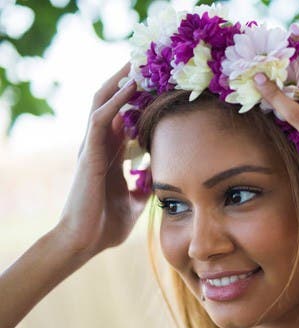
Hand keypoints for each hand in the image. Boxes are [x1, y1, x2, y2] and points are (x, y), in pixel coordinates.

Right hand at [56, 64, 148, 258]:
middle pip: (111, 102)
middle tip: (149, 60)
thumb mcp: (135, 202)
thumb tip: (161, 180)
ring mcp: (91, 148)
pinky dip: (115, 100)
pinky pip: (100, 119)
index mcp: (110, 156)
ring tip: (139, 61)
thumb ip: (145, 187)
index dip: (139, 99)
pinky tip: (131, 86)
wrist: (84, 242)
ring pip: (103, 102)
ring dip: (120, 81)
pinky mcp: (88, 154)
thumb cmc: (105, 225)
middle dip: (127, 80)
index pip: (124, 118)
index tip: (160, 84)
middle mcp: (99, 146)